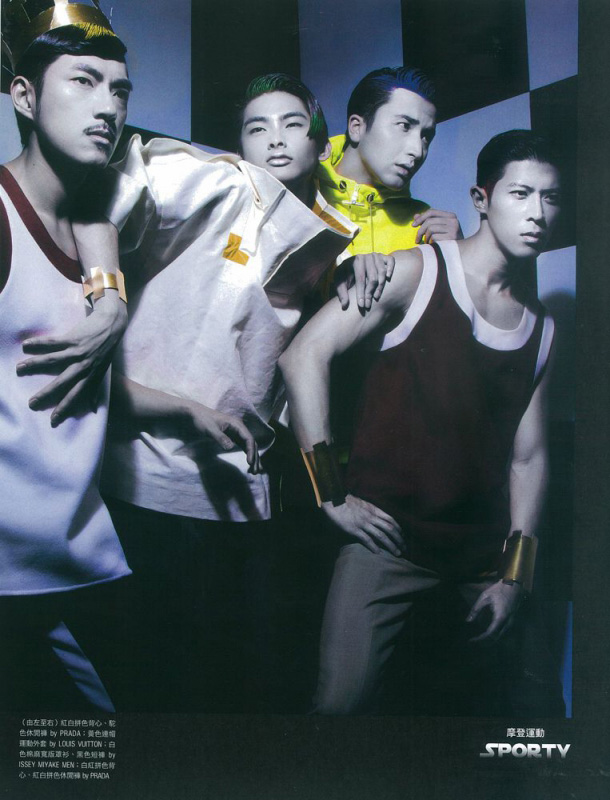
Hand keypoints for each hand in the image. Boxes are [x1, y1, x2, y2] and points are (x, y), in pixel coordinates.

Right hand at [17, 292, 127, 425]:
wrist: (112, 325)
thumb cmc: (106, 350)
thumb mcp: (103, 372)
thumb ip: (95, 389)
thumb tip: (93, 409)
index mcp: (91, 376)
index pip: (77, 396)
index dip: (65, 408)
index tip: (53, 420)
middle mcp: (84, 366)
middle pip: (63, 382)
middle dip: (47, 394)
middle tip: (32, 403)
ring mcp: (79, 351)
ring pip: (53, 360)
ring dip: (35, 365)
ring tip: (19, 369)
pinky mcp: (74, 338)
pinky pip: (53, 342)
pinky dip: (39, 343)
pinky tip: (26, 346)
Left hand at [185, 402, 260, 474]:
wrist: (195, 414)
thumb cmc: (202, 419)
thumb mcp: (210, 429)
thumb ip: (221, 438)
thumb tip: (231, 447)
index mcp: (236, 424)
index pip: (248, 438)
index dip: (251, 451)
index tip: (250, 462)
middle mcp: (239, 428)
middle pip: (251, 443)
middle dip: (255, 457)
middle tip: (255, 471)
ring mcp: (236, 432)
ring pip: (249, 446)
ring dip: (253, 457)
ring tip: (255, 471)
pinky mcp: (232, 437)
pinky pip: (243, 446)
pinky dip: (247, 454)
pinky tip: (249, 463)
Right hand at [322, 494, 403, 555]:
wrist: (334, 500)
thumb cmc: (347, 502)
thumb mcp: (363, 503)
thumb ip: (371, 511)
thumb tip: (377, 517)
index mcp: (374, 509)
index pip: (391, 519)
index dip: (399, 529)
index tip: (403, 535)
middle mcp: (371, 517)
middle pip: (390, 529)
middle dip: (399, 539)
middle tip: (404, 547)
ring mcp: (363, 523)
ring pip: (381, 536)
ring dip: (391, 545)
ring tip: (396, 552)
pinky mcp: (354, 529)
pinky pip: (367, 539)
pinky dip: (374, 546)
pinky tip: (378, 552)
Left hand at [334, 253, 395, 310]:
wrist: (352, 263)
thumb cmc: (346, 274)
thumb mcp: (339, 281)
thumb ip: (341, 292)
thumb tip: (345, 306)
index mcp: (355, 261)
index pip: (360, 279)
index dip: (361, 293)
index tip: (362, 305)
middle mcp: (367, 257)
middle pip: (372, 277)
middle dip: (370, 293)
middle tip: (368, 305)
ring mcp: (376, 256)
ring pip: (382, 272)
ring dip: (380, 286)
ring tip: (376, 297)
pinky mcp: (384, 256)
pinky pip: (391, 261)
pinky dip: (391, 269)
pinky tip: (388, 278)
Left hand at [412, 209, 462, 243]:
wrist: (460, 252)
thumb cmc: (447, 240)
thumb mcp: (439, 229)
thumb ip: (428, 221)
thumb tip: (415, 216)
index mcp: (450, 216)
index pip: (431, 211)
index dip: (420, 218)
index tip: (413, 225)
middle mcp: (453, 220)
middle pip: (429, 221)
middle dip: (420, 230)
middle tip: (416, 239)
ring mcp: (454, 229)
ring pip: (431, 229)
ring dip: (426, 237)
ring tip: (427, 243)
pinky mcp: (452, 238)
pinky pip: (434, 237)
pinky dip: (430, 242)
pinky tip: (433, 246)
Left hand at [466, 580, 523, 641]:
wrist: (514, 585)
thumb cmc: (498, 590)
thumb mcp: (484, 597)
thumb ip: (476, 609)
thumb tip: (468, 621)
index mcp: (500, 617)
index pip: (490, 634)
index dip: (480, 639)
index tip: (471, 640)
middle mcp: (508, 623)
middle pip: (496, 638)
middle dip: (485, 642)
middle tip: (474, 641)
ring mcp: (512, 622)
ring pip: (501, 637)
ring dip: (490, 640)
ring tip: (479, 638)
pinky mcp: (513, 621)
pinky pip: (504, 632)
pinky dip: (495, 635)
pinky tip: (487, 633)